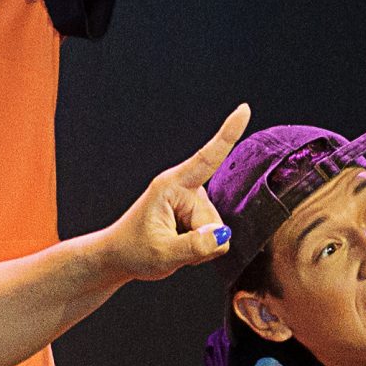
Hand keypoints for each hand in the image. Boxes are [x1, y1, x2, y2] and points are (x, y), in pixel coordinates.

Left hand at [104, 106, 247, 281]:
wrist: (121, 255)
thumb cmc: (134, 250)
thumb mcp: (162, 255)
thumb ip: (194, 246)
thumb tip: (222, 237)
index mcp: (171, 186)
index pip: (206, 158)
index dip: (227, 134)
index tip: (243, 110)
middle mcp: (186, 188)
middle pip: (215, 223)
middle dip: (199, 242)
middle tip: (169, 245)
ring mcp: (194, 200)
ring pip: (218, 233)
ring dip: (198, 245)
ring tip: (171, 243)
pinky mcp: (198, 211)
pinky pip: (216, 237)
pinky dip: (201, 247)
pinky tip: (180, 243)